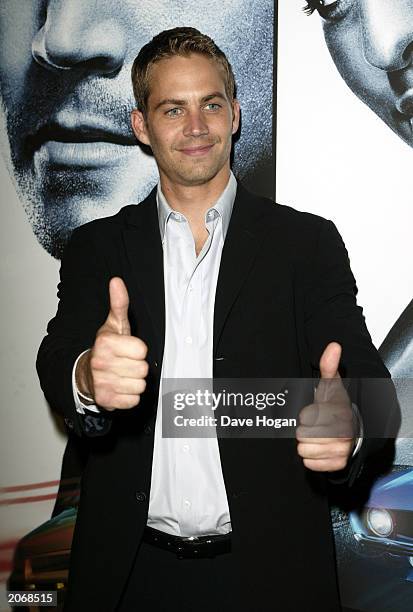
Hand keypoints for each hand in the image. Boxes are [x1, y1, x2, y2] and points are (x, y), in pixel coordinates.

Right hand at [75, 277, 148, 410]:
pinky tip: (120, 387)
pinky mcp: (105, 400)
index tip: (128, 349)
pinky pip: (133, 400)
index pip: (142, 350)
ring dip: (134, 382)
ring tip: (122, 375)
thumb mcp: (113, 325)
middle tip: (125, 363)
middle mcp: (101, 363)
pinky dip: (129, 396)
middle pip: (142, 369)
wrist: (86, 374)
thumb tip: (116, 281)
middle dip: (137, 367)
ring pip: (140, 386)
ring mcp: (102, 383)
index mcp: (105, 343)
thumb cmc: (106, 348)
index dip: (138, 350)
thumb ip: (119, 304)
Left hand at [296, 342, 355, 471]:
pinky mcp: (337, 465)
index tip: (316, 412)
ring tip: (318, 437)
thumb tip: (333, 346)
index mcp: (339, 415)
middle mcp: (342, 436)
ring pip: (304, 451)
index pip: (305, 420)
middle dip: (305, 431)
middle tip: (317, 426)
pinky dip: (312, 458)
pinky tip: (320, 449)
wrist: (351, 429)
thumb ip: (328, 366)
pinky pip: (309, 464)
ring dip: (308, 445)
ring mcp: (341, 452)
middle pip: (302, 437)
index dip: (306, 415)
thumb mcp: (331, 385)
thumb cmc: (336, 406)